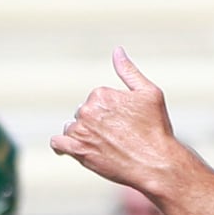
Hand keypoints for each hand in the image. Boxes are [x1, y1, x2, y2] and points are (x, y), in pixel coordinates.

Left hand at [50, 47, 181, 189]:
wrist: (155, 163)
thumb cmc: (155, 128)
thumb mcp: (149, 93)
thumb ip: (129, 71)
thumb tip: (117, 50)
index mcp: (101, 94)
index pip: (96, 99)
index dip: (109, 111)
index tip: (123, 122)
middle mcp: (87, 110)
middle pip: (83, 113)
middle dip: (95, 123)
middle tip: (116, 137)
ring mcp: (80, 131)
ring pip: (71, 128)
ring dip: (82, 135)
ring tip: (102, 146)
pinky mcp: (77, 151)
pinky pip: (58, 144)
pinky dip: (60, 146)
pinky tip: (67, 149)